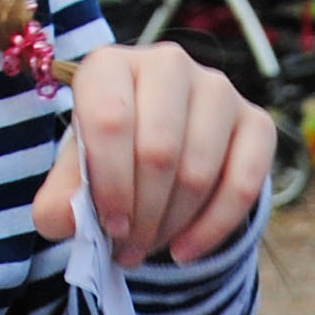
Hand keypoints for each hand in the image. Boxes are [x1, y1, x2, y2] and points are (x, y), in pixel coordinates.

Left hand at [32, 44, 275, 265]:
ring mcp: (218, 89)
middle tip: (127, 247)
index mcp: (110, 66)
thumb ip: (58, 198)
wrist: (157, 148)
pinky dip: (213, 228)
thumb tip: (60, 219)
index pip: (110, 120)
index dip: (109, 184)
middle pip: (158, 151)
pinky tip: (185, 250)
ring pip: (199, 171)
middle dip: (142, 213)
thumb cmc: (108, 155)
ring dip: (172, 223)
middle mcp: (167, 64)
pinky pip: (244, 183)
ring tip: (149, 245)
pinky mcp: (256, 121)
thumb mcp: (75, 173)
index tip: (107, 228)